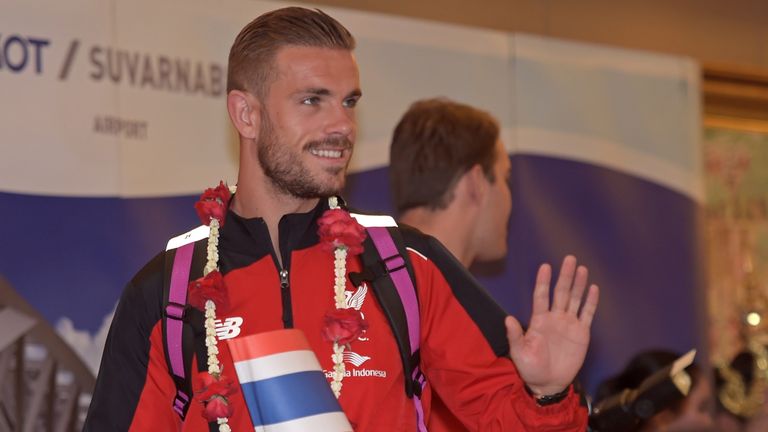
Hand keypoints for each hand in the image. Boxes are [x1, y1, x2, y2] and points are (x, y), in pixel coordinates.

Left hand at [506, 255, 598, 395]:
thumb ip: (515, 336)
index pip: (541, 296)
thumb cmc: (530, 368)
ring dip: (579, 284)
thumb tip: (507, 319)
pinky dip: (591, 302)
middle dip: (565, 276)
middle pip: (561, 292)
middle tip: (569, 258)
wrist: (548, 383)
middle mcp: (554, 318)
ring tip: (582, 268)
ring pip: (575, 299)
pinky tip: (593, 288)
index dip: (543, 281)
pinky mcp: (581, 333)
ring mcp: (568, 324)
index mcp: (538, 320)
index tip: (545, 266)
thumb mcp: (519, 353)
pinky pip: (587, 314)